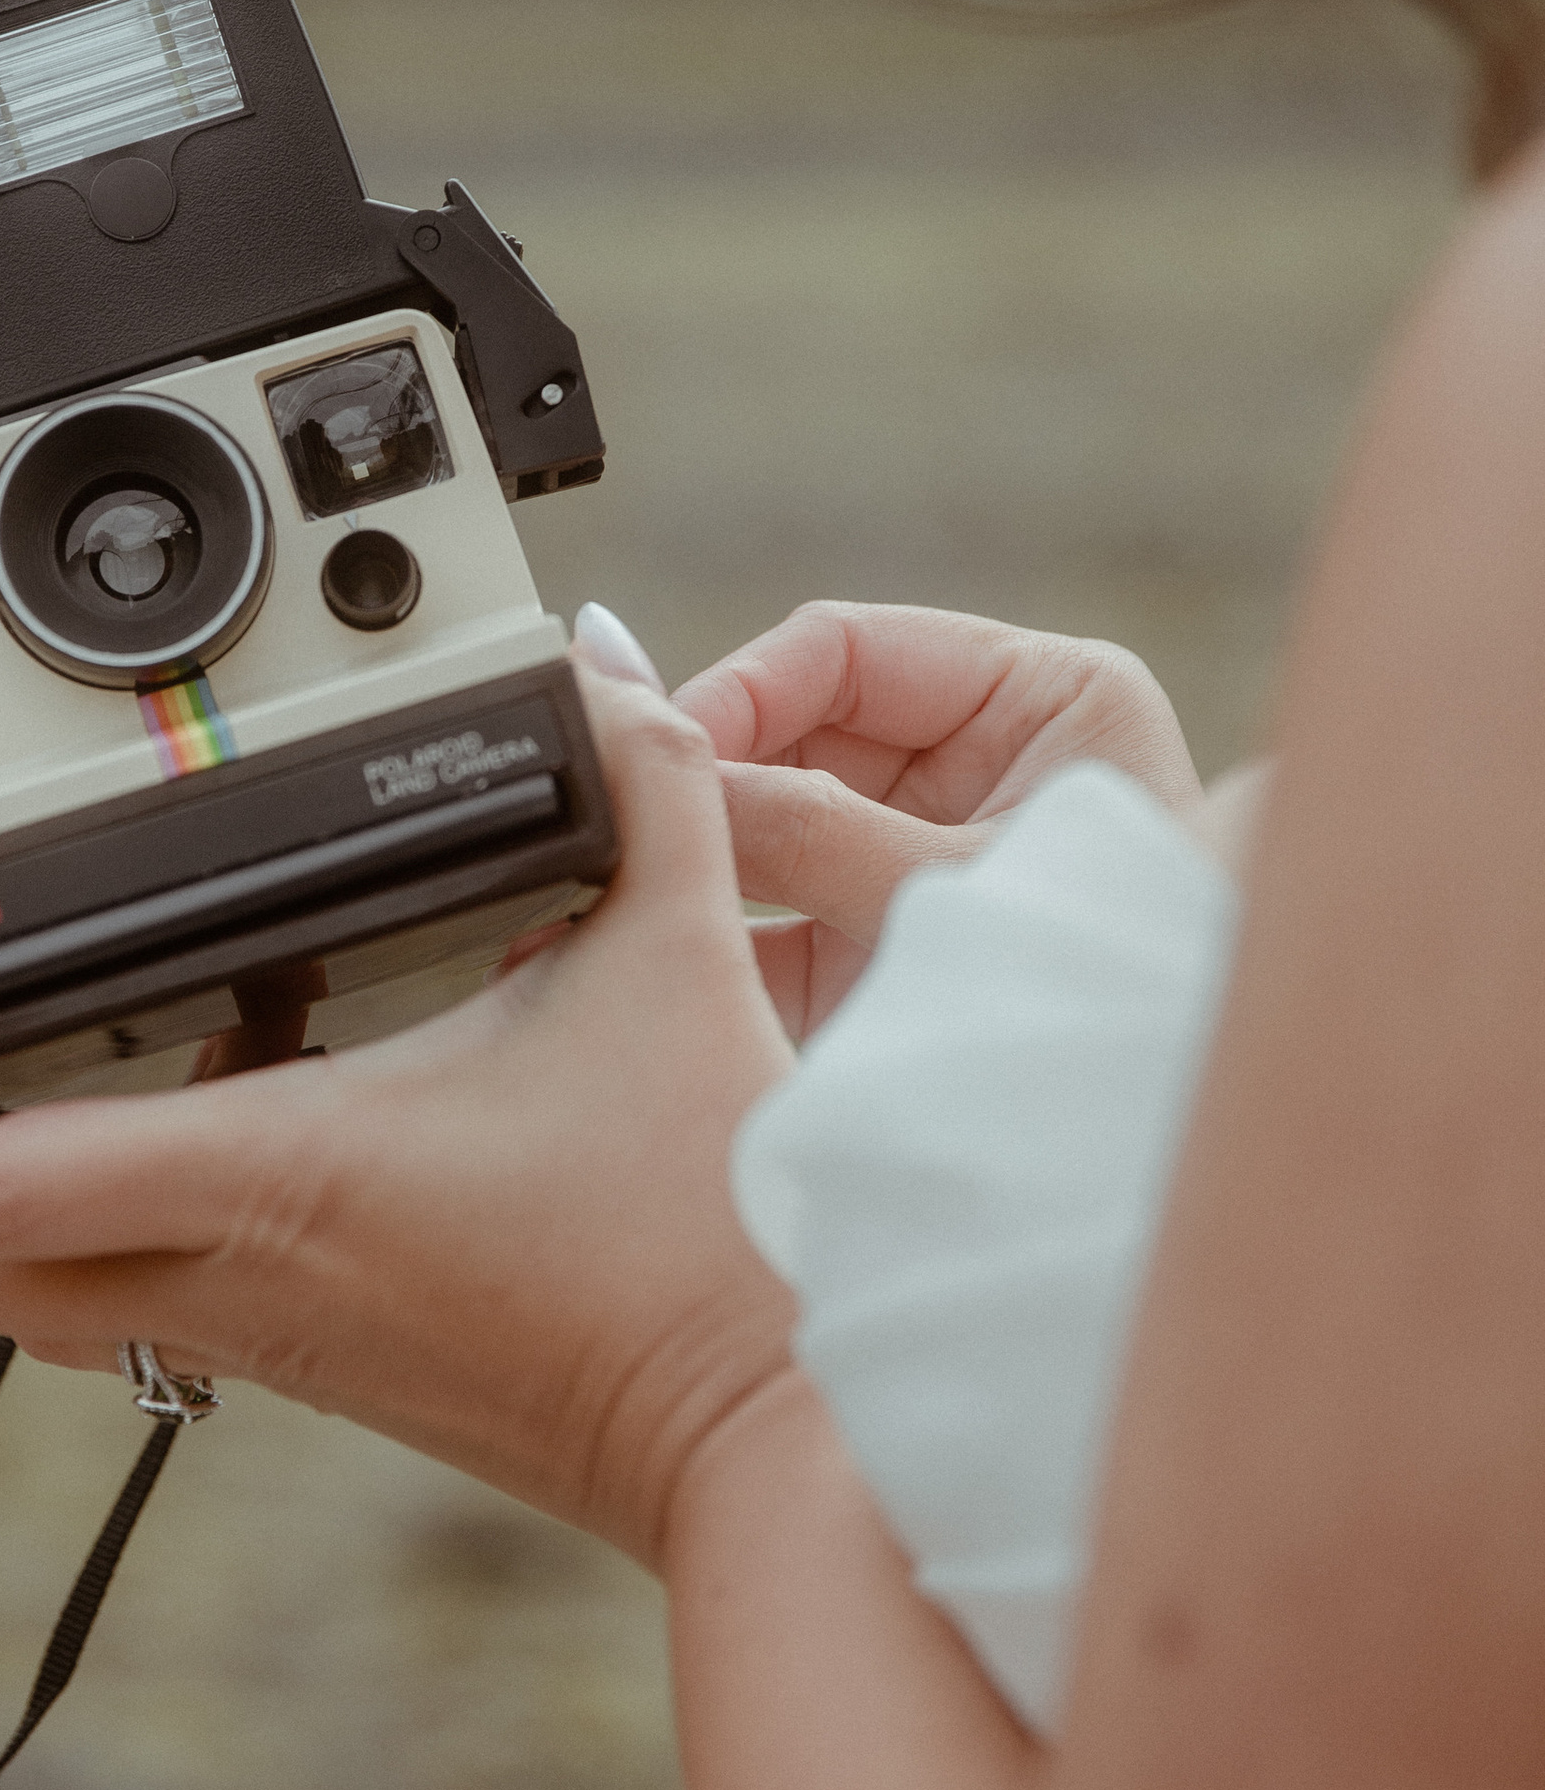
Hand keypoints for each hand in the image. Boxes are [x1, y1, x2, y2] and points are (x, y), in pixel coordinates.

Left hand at [0, 669, 796, 1566]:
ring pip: (27, 1302)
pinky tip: (172, 1113)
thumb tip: (600, 671)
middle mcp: (238, 1280)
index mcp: (274, 1181)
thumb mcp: (674, 964)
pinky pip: (134, 1302)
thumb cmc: (715, 1240)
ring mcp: (269, 1340)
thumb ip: (643, 785)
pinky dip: (90, 1218)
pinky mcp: (321, 1366)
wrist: (777, 1447)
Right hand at [674, 600, 1202, 1035]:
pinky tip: (661, 949)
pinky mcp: (883, 944)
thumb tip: (667, 762)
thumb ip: (809, 827)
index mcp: (1038, 698)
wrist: (1162, 1140)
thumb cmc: (1113, 992)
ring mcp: (926, 854)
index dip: (742, 689)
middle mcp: (979, 765)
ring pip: (775, 825)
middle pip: (796, 733)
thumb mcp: (956, 889)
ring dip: (709, 858)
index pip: (846, 649)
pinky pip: (780, 921)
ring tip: (632, 883)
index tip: (662, 751)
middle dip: (714, 779)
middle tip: (627, 821)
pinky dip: (723, 938)